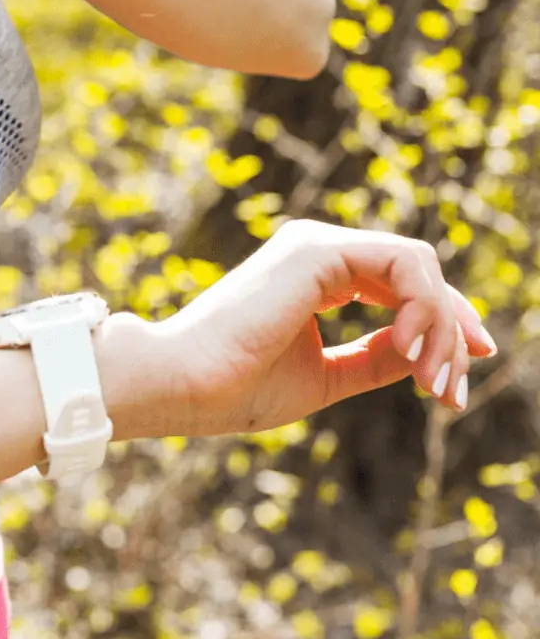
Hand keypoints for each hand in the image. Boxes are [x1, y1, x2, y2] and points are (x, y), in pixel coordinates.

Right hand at [130, 219, 495, 437]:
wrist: (184, 384)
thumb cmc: (237, 387)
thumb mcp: (327, 377)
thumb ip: (376, 359)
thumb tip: (431, 354)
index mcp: (316, 275)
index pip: (401, 287)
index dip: (442, 329)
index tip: (454, 386)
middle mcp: (319, 250)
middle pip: (419, 275)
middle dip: (451, 333)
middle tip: (452, 393)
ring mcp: (318, 245)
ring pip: (419, 267)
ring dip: (441, 326)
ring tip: (431, 380)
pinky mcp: (318, 251)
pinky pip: (403, 263)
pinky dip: (423, 307)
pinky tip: (409, 350)